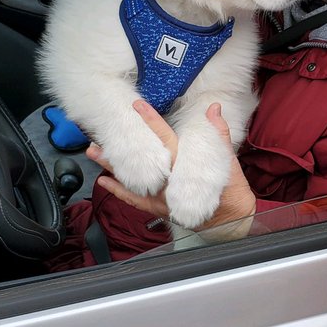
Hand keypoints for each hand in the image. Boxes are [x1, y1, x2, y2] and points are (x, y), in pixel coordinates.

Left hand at [92, 100, 256, 228]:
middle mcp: (171, 182)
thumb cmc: (231, 190)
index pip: (166, 138)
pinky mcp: (160, 210)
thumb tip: (214, 107)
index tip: (137, 105)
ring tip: (94, 153)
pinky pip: (136, 201)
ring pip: (133, 180)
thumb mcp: (229, 159)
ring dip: (112, 167)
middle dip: (121, 146)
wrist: (232, 221)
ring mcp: (163, 198)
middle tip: (99, 135)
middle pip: (141, 161)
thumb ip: (219, 132)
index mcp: (187, 166)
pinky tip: (104, 182)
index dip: (151, 121)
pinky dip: (119, 191)